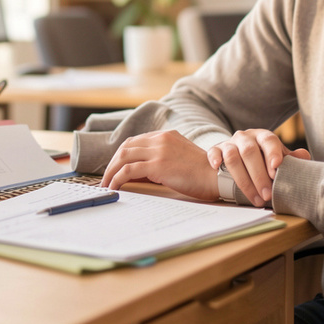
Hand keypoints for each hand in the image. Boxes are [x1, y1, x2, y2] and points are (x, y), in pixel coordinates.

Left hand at [100, 130, 218, 200]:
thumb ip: (162, 158)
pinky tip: (113, 187)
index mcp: (166, 135)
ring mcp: (158, 151)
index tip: (115, 167)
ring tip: (106, 184)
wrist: (217, 176)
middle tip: (106, 177)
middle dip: (113, 162)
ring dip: (111, 171)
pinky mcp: (157, 165)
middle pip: (126, 147)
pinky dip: (116, 179)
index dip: (122, 155)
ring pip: (123, 157)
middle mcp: (161, 139)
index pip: (136, 141)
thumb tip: (138, 172)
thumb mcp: (180, 157)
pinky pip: (128, 170)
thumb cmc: (202, 173)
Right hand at [207, 129, 310, 205]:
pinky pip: (213, 152)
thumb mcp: (276, 157)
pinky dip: (215, 159)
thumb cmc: (262, 158)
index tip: (276, 170)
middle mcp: (245, 137)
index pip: (269, 140)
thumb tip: (305, 156)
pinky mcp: (216, 150)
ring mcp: (230, 143)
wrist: (239, 156)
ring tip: (254, 198)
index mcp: (262, 136)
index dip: (272, 153)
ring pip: (233, 157)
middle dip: (259, 176)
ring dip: (243, 179)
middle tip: (267, 195)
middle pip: (250, 152)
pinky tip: (217, 169)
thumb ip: (289, 158)